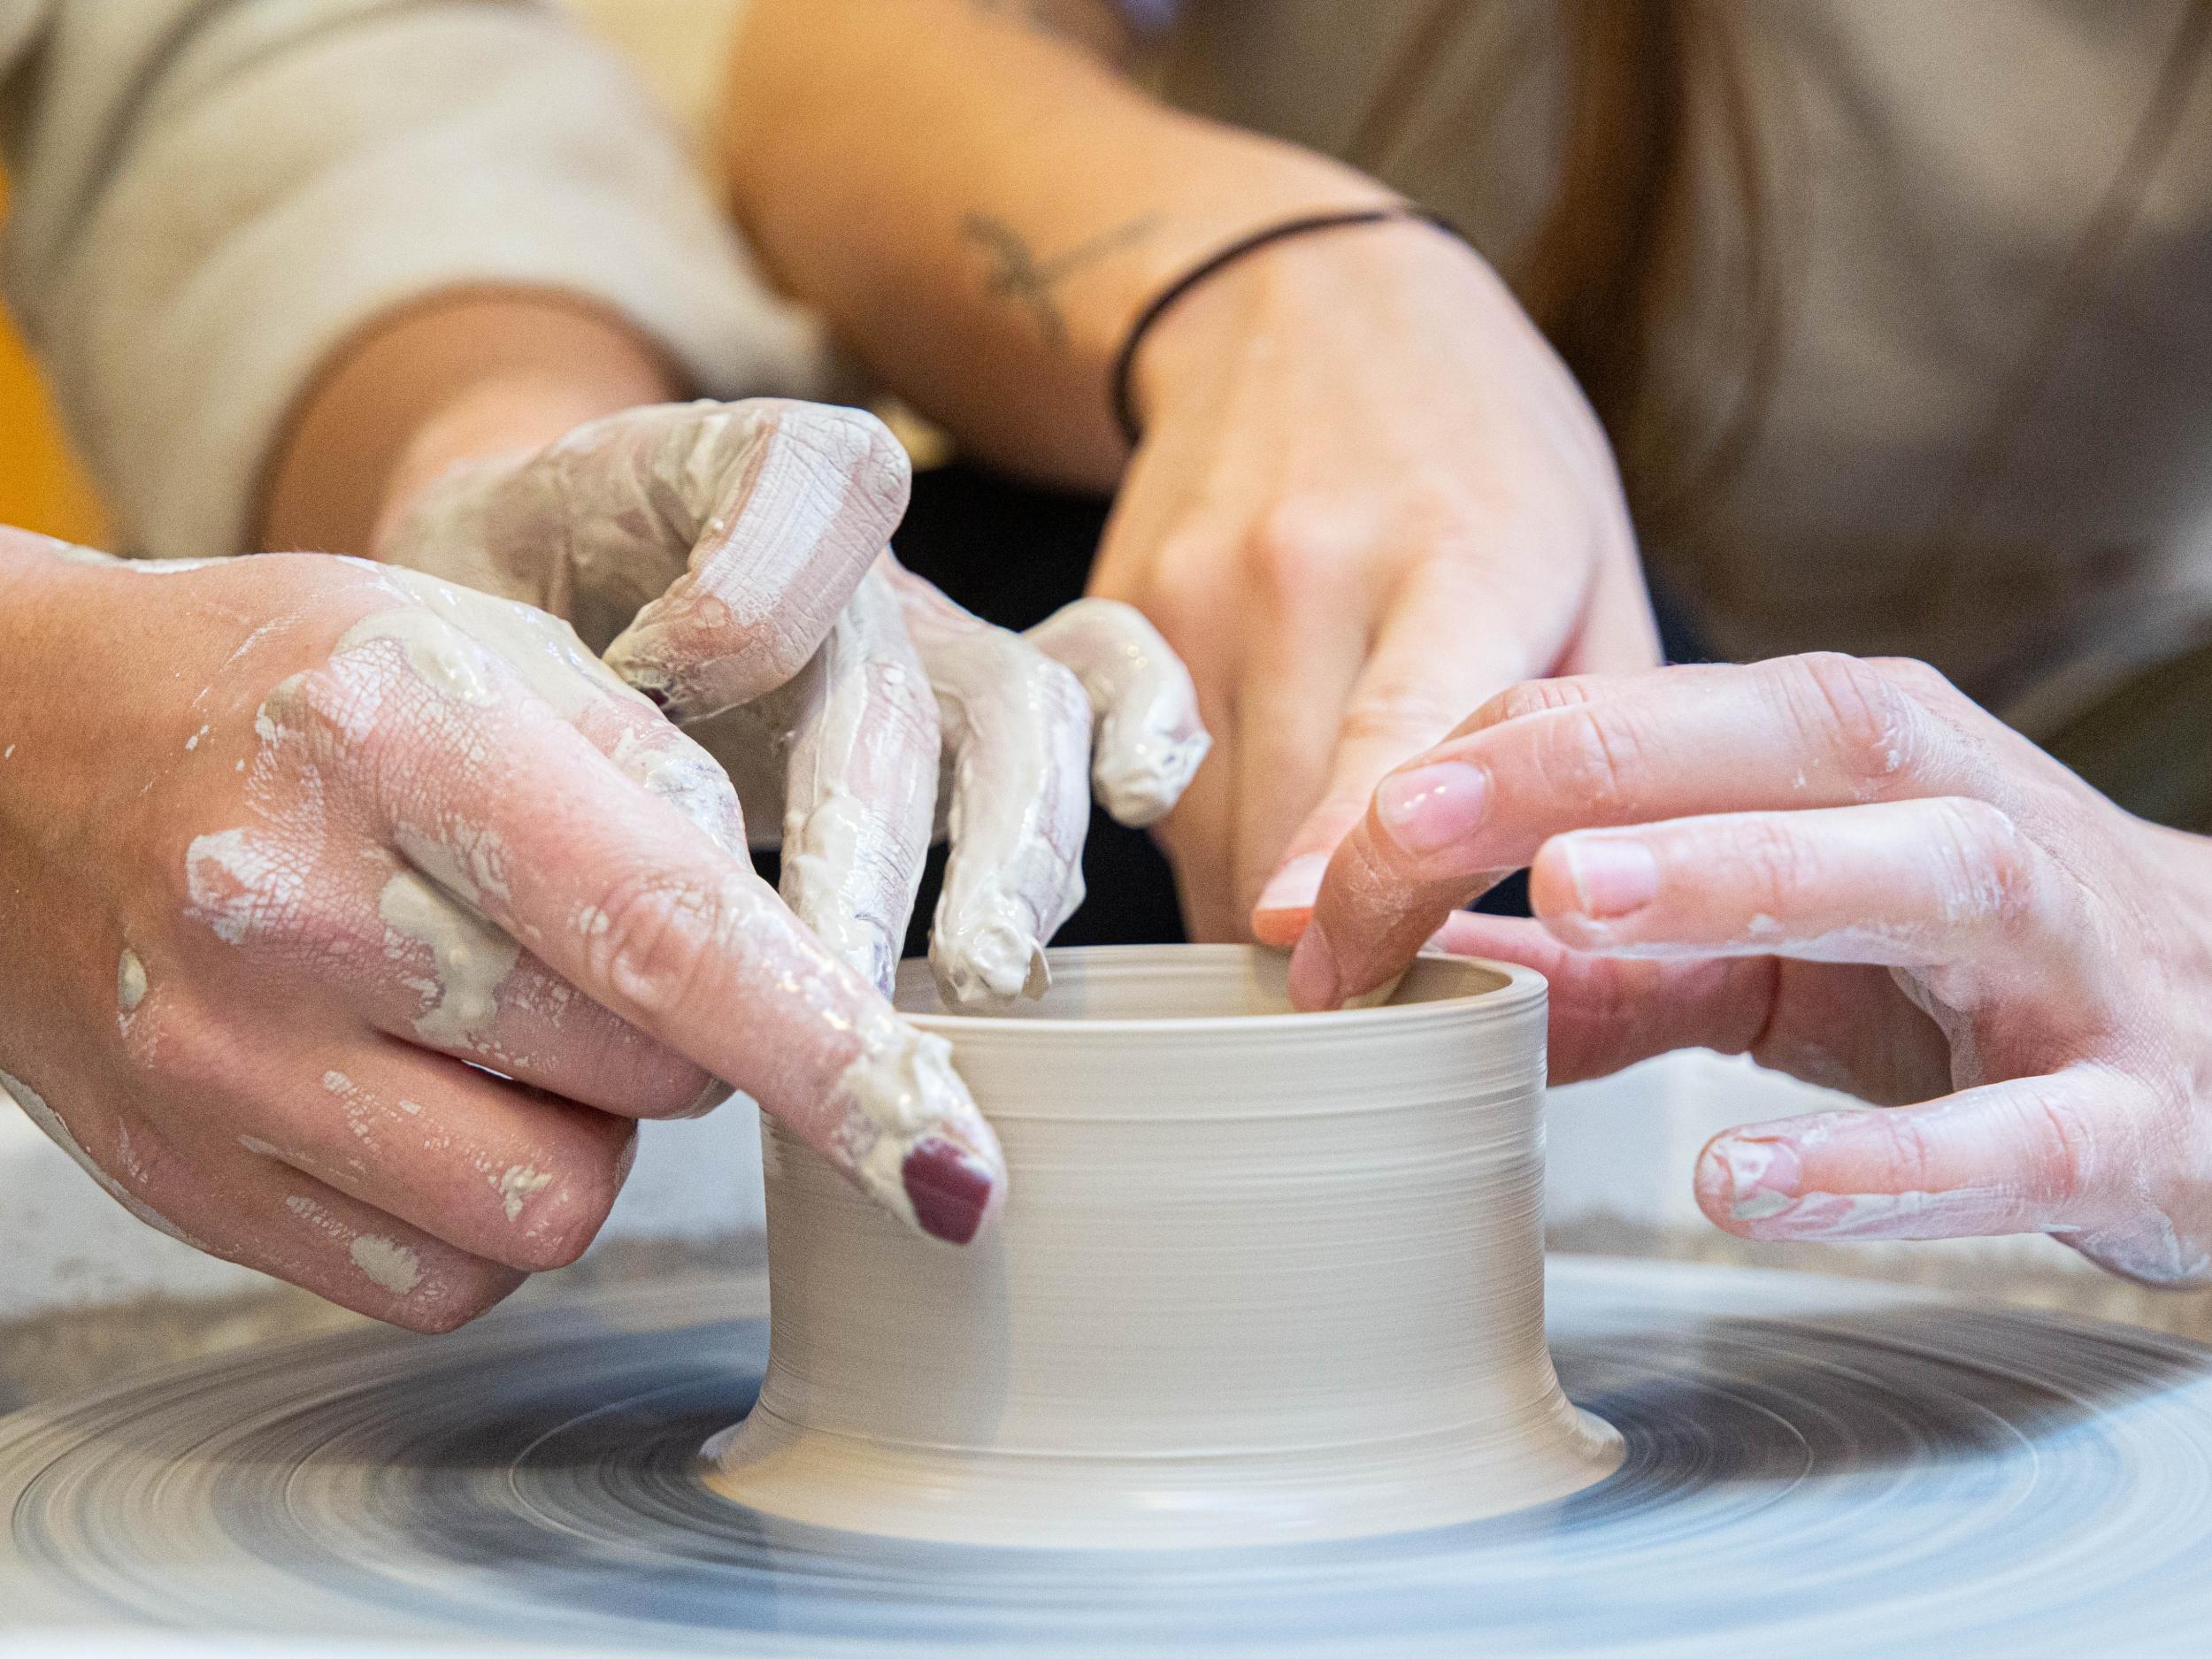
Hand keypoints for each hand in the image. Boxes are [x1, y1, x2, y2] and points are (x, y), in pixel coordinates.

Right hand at [0, 539, 1006, 1329]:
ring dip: (585, 1127)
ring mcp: (225, 1065)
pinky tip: (418, 1085)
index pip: (664, 927)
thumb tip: (803, 971)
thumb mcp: (487, 650)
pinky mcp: (196, 1183)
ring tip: (496, 1015)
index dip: (828, 1052)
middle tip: (597, 947)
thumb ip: (666, 786)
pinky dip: (482, 1199)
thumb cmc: (289, 690)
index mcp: (401, 734)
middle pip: (642, 1076)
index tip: (940, 1148)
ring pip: (554, 1202)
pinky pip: (446, 1273)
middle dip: (690, 1034)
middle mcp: (294, 908)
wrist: (15, 760)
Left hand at [378, 397, 1206, 1002]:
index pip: (795, 479)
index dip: (757, 584)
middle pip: (897, 677)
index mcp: (705, 477)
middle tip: (829, 979)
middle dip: (874, 840)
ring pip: (1021, 708)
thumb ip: (502, 670)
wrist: (514, 611)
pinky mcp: (974, 705)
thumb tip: (628, 812)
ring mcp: (924, 632)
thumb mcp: (434, 610)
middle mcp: (839, 560)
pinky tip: (1139, 806)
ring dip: (1009, 846)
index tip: (657, 684)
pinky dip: (1142, 728)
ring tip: (973, 971)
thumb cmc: (476, 625)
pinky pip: (1101, 680)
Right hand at [1095, 219, 1659, 942]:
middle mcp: (1306, 570)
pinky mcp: (1120, 614)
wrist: (1300, 303)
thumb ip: (1604, 734)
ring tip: (1323, 891)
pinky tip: (1256, 808)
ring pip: (1201, 827)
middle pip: (1280, 820)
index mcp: (1459, 560)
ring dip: (1256, 896)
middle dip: (1320, 934)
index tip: (1321, 955)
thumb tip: (1601, 904)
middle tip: (1373, 984)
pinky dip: (1202, 835)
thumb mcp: (1595, 556)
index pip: (1393, 739)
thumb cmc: (1478, 446)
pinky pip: (1150, 789)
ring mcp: (1194, 590)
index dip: (1350, 861)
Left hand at [1292, 651, 2211, 1285]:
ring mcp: (2059, 957)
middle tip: (1404, 824)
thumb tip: (1405, 966)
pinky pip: (2010, 1139)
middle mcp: (1960, 812)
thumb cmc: (1966, 965)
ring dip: (1740, 873)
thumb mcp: (1772, 933)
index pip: (1640, 724)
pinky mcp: (2129, 1114)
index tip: (1320, 883)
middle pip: (1782, 745)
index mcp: (1853, 750)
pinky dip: (1880, 1165)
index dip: (1465, 786)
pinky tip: (1737, 1180)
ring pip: (1918, 873)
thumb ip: (1604, 953)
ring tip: (1576, 900)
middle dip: (1584, 771)